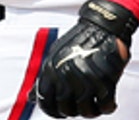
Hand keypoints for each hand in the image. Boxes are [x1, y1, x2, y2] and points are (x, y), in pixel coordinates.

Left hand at [32, 0, 137, 117]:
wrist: (103, 27)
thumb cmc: (79, 41)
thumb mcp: (54, 57)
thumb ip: (43, 79)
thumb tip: (31, 97)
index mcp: (51, 69)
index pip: (45, 102)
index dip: (52, 111)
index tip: (60, 112)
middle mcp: (66, 75)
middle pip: (66, 109)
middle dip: (74, 111)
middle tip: (80, 105)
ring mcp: (85, 79)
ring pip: (86, 111)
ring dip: (91, 110)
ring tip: (94, 103)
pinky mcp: (105, 81)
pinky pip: (105, 106)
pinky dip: (107, 107)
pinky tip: (107, 101)